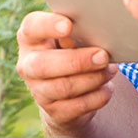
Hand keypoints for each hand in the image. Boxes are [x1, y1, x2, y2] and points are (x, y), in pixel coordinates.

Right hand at [16, 11, 117, 137]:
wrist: (67, 87)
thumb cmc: (71, 48)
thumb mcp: (70, 36)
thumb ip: (76, 32)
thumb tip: (90, 33)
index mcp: (29, 38)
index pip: (31, 28)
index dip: (48, 26)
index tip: (68, 26)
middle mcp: (27, 65)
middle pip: (44, 64)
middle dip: (77, 61)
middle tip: (103, 55)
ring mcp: (37, 91)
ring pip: (63, 87)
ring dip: (92, 79)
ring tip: (110, 70)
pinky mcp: (53, 112)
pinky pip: (76, 107)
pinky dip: (97, 96)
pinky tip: (107, 87)